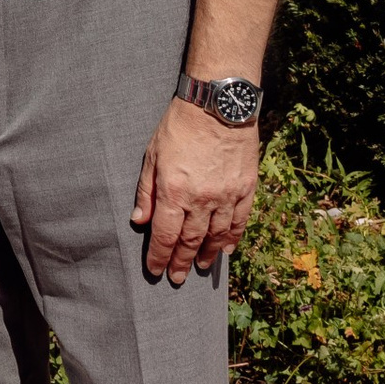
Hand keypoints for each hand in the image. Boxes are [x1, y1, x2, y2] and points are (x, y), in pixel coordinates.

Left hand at [131, 97, 260, 282]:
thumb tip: (139, 222)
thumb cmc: (179, 127)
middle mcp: (201, 200)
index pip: (165, 236)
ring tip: (199, 267)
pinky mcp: (246, 189)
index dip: (159, 257)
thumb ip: (145, 192)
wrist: (217, 105)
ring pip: (217, 236)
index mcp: (174, 192)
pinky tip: (227, 249)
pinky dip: (233, 238)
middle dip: (181, 262)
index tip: (155, 271)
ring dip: (207, 255)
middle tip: (176, 278)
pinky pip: (240, 221)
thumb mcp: (151, 155)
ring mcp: (226, 196)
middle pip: (190, 241)